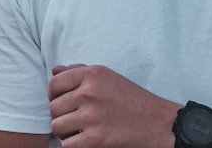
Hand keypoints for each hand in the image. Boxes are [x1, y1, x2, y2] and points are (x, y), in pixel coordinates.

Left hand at [48, 64, 177, 147]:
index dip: (55, 95)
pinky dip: (74, 146)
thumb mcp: (108, 77)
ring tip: (81, 130)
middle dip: (63, 115)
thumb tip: (55, 71)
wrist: (157, 123)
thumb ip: (80, 71)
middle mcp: (90, 92)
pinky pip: (66, 145)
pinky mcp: (94, 139)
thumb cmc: (132, 99)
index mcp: (93, 74)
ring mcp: (91, 116)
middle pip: (54, 107)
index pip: (54, 84)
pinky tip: (86, 141)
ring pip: (56, 127)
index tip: (65, 102)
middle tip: (78, 118)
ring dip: (66, 132)